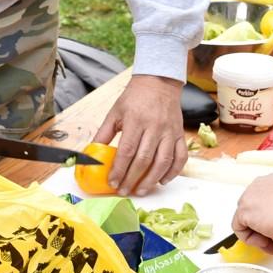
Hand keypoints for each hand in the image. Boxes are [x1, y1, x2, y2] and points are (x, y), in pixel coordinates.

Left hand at [94, 75, 185, 194]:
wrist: (158, 82)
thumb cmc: (135, 97)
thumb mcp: (115, 112)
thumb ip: (104, 133)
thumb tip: (92, 153)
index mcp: (135, 120)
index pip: (127, 150)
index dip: (119, 169)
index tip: (113, 182)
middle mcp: (154, 126)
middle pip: (144, 159)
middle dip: (132, 179)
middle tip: (124, 191)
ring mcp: (169, 131)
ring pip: (163, 162)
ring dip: (151, 180)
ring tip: (141, 191)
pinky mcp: (180, 134)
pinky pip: (180, 157)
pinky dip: (173, 172)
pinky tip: (162, 180)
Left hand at [233, 175, 272, 254]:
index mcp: (271, 181)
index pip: (262, 201)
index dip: (269, 218)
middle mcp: (258, 186)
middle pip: (252, 210)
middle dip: (262, 227)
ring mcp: (249, 197)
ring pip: (245, 220)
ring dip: (257, 235)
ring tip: (271, 243)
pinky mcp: (244, 211)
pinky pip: (239, 229)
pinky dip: (250, 239)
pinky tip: (265, 242)